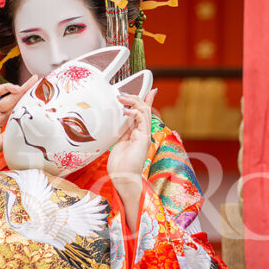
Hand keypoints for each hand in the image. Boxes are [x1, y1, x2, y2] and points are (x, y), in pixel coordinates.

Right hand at [0, 75, 37, 179]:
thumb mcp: (3, 142)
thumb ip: (13, 132)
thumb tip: (29, 126)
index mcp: (2, 119)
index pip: (17, 105)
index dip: (26, 98)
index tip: (38, 91)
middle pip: (11, 96)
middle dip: (23, 88)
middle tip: (34, 80)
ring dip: (8, 88)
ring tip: (18, 89)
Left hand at [107, 88, 156, 230]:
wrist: (123, 177)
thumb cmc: (120, 165)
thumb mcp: (119, 143)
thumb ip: (123, 132)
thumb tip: (122, 120)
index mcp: (138, 134)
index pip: (144, 113)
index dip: (146, 101)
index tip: (149, 91)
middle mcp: (143, 133)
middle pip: (145, 109)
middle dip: (137, 98)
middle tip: (123, 94)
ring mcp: (144, 135)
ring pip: (144, 111)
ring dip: (134, 102)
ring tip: (122, 98)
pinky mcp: (143, 137)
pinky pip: (141, 119)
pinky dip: (134, 112)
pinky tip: (125, 111)